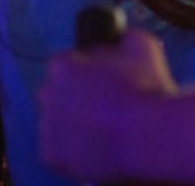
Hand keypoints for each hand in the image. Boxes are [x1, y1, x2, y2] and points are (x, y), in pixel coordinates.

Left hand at [37, 28, 175, 181]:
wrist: (147, 135)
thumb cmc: (144, 87)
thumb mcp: (142, 45)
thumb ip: (124, 38)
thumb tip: (122, 39)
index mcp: (62, 66)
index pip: (66, 64)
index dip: (86, 70)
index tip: (103, 79)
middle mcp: (46, 94)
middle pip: (57, 93)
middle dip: (76, 96)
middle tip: (105, 103)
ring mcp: (46, 127)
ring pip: (58, 122)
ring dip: (75, 122)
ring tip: (105, 127)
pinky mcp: (51, 156)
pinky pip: (60, 150)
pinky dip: (75, 149)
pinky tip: (98, 145)